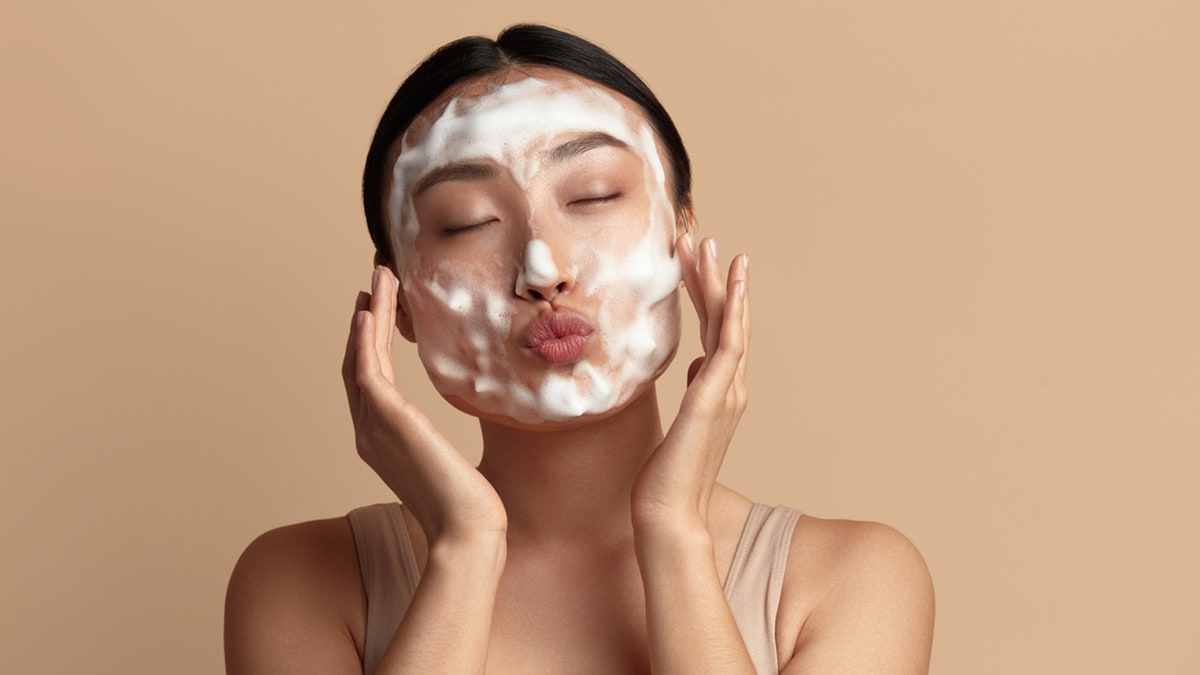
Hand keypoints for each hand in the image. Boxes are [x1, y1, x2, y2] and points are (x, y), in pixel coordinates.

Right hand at [342, 266, 506, 542]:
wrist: (466, 531)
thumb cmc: (466, 507)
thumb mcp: (450, 465)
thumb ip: (440, 446)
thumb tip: (459, 435)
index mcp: (380, 441)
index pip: (367, 381)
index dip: (368, 342)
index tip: (376, 310)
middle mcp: (367, 432)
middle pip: (357, 363)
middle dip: (365, 320)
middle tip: (373, 280)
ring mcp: (372, 427)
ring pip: (360, 358)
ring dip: (368, 315)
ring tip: (378, 277)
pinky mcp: (388, 420)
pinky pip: (367, 370)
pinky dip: (364, 338)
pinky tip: (367, 311)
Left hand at [631, 235, 749, 532]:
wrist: (668, 513)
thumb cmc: (667, 474)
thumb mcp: (679, 421)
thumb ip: (693, 390)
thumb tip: (695, 364)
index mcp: (720, 391)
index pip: (717, 332)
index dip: (710, 294)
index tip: (696, 262)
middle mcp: (730, 387)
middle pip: (725, 321)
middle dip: (715, 278)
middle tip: (703, 238)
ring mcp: (727, 393)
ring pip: (730, 325)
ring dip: (722, 284)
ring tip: (713, 246)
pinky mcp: (714, 400)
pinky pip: (730, 347)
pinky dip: (734, 313)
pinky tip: (732, 286)